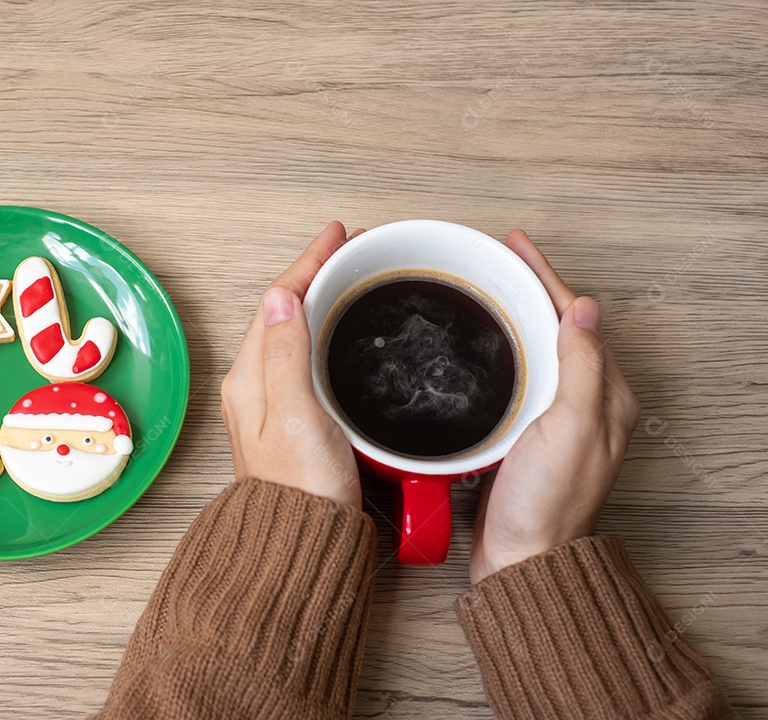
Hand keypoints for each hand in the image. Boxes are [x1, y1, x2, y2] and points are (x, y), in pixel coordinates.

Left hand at [221, 222, 363, 508]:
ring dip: (320, 299)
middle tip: (350, 248)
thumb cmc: (300, 491)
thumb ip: (287, 355)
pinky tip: (344, 334)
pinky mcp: (297, 421)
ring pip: (296, 332)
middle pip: (284, 311)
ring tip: (349, 275)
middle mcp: (256, 387)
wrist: (305, 543)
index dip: (308, 262)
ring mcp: (274, 404)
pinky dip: (327, 332)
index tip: (338, 235)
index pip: (278, 301)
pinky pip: (307, 357)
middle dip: (316, 273)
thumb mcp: (294, 414)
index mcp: (249, 378)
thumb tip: (284, 297)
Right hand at [469, 230, 640, 582]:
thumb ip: (582, 367)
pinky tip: (481, 346)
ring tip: (486, 288)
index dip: (545, 277)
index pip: (576, 317)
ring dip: (511, 316)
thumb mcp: (571, 427)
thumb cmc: (546, 503)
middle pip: (557, 327)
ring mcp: (555, 419)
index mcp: (605, 396)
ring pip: (535, 349)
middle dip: (527, 288)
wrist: (521, 556)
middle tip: (496, 259)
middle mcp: (585, 404)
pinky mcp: (527, 434)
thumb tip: (585, 309)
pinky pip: (517, 376)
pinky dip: (500, 350)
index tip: (516, 246)